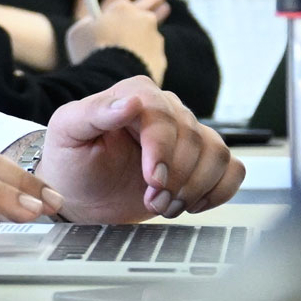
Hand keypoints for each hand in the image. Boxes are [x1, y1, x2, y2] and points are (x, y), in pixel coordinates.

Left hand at [33, 78, 240, 222]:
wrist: (82, 196)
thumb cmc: (71, 163)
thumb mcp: (67, 134)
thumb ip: (93, 113)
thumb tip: (130, 101)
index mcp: (133, 95)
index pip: (163, 115)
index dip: (162, 150)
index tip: (152, 179)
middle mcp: (166, 110)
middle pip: (193, 138)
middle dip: (175, 178)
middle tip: (151, 199)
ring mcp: (187, 135)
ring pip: (217, 153)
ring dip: (195, 188)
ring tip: (165, 205)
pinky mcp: (201, 160)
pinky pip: (232, 168)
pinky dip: (220, 190)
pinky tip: (192, 204)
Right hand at [65, 0, 169, 77]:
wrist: (111, 75)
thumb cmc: (90, 52)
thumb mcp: (77, 33)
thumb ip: (87, 23)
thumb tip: (93, 25)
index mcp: (119, 7)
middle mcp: (139, 17)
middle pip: (146, 3)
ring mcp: (152, 36)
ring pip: (149, 29)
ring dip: (155, 18)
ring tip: (164, 7)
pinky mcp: (159, 54)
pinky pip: (151, 50)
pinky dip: (148, 49)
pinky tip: (143, 54)